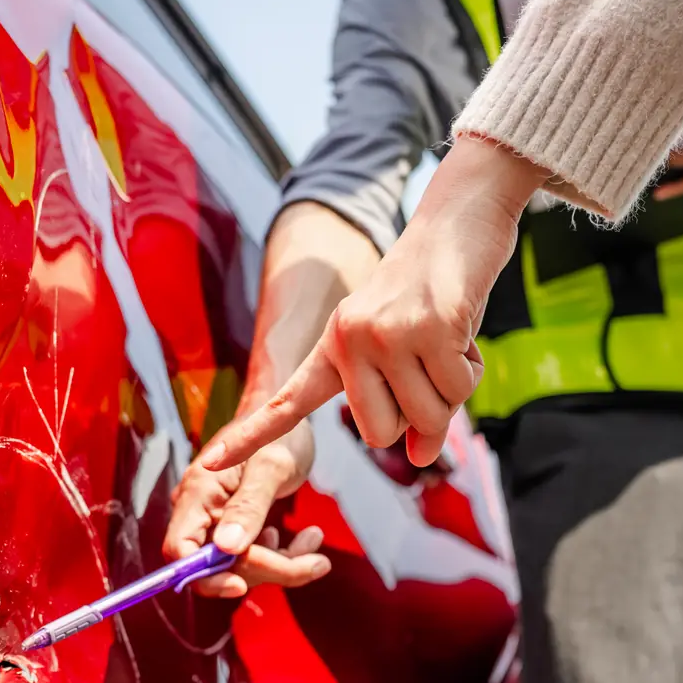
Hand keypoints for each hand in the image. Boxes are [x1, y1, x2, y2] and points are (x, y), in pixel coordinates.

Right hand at [163, 421, 328, 597]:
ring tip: (316, 544)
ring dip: (282, 564)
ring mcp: (219, 520)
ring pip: (240, 566)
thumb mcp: (272, 466)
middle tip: (315, 563)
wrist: (289, 410)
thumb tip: (228, 549)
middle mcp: (201, 510)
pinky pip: (255, 556)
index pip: (179, 551)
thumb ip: (249, 507)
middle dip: (265, 569)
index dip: (204, 576)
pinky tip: (308, 538)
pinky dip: (284, 555)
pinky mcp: (238, 527)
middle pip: (216, 566)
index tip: (241, 586)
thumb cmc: (279, 429)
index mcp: (198, 493)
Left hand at [200, 137, 550, 473]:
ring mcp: (386, 333)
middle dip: (416, 420)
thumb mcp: (403, 348)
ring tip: (447, 341)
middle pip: (379, 436)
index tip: (211, 464)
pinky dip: (471, 369)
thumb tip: (419, 457)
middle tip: (429, 372)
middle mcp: (349, 340)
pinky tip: (463, 329)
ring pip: (426, 417)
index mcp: (332, 346)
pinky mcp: (430, 328)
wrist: (458, 218)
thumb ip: (402, 402)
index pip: (286, 403)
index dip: (250, 437)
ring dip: (450, 391)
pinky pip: (457, 388)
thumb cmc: (431, 293)